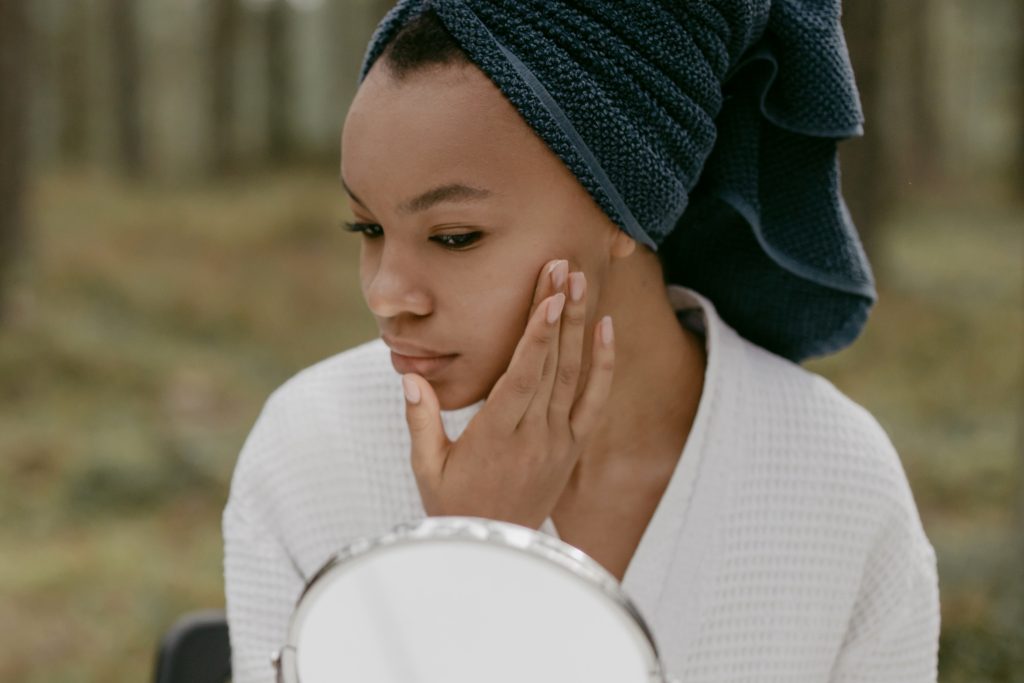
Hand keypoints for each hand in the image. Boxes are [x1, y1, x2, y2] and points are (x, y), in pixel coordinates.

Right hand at [401, 258, 615, 528]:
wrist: (497, 553)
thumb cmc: (454, 508)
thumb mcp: (428, 469)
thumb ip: (421, 420)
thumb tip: (410, 376)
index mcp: (497, 436)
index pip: (523, 375)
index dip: (538, 333)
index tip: (549, 294)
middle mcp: (535, 434)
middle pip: (552, 363)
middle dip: (557, 311)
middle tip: (562, 265)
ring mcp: (558, 440)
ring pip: (574, 375)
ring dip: (579, 326)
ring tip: (580, 281)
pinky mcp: (572, 447)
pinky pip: (594, 401)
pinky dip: (603, 364)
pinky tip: (605, 329)